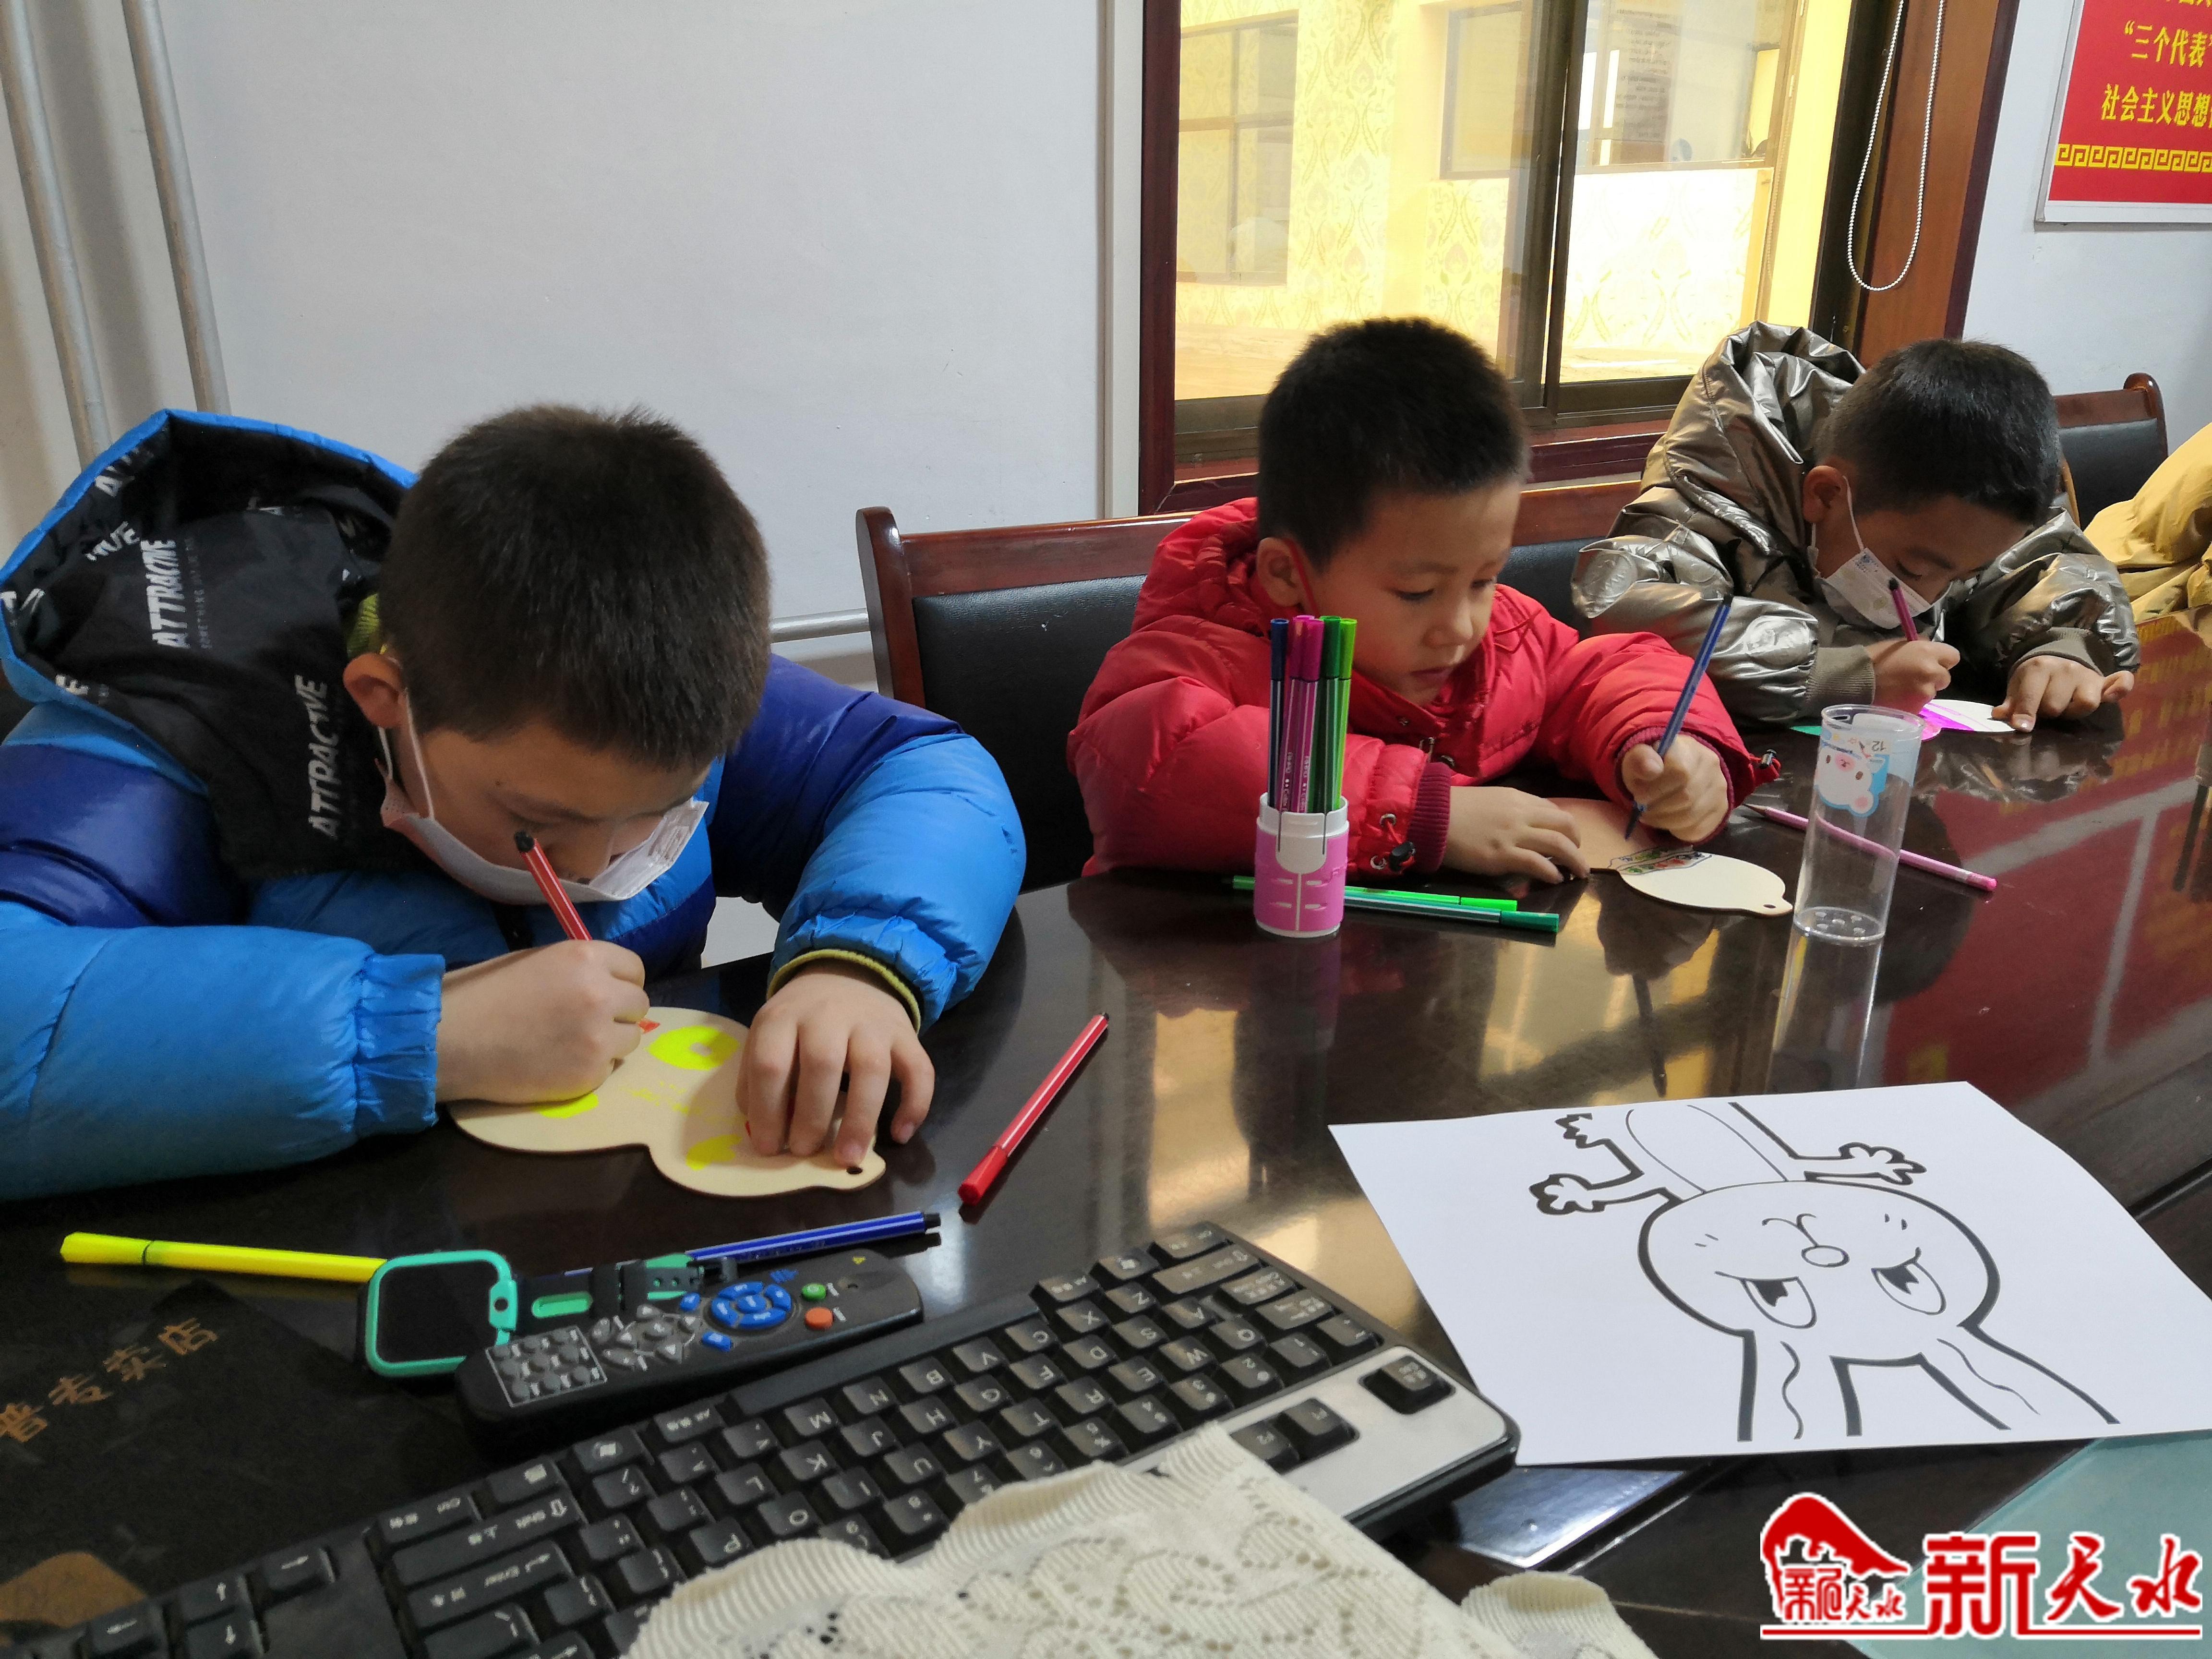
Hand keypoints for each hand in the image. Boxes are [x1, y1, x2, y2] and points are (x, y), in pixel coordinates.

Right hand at [436, 940, 647, 1102]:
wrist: (451, 1039)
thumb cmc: (483, 994)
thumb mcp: (537, 962)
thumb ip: (578, 971)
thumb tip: (606, 983)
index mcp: (587, 958)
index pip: (635, 968)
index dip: (621, 982)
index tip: (607, 993)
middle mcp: (601, 994)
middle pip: (638, 1004)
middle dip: (618, 1013)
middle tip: (588, 1022)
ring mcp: (599, 1037)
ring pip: (631, 1039)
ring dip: (610, 1042)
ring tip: (572, 1045)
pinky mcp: (590, 1074)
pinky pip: (609, 1069)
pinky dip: (590, 1068)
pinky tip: (558, 1064)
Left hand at [738, 961, 932, 1166]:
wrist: (847, 977)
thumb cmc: (800, 1022)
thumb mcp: (768, 1036)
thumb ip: (758, 1078)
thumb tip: (764, 1131)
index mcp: (784, 1017)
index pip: (771, 1065)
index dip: (767, 1111)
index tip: (770, 1147)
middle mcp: (829, 1015)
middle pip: (822, 1064)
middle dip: (811, 1118)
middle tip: (804, 1151)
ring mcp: (872, 1023)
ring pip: (872, 1069)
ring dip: (860, 1119)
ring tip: (847, 1157)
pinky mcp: (906, 1035)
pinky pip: (919, 1070)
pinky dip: (915, 1105)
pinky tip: (900, 1135)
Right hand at [1444, 787, 1588, 881]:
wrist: (1430, 816)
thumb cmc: (1452, 809)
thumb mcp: (1488, 801)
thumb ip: (1508, 810)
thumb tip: (1521, 826)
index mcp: (1517, 798)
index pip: (1552, 810)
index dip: (1563, 826)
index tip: (1565, 838)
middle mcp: (1521, 814)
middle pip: (1565, 824)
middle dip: (1577, 841)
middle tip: (1577, 855)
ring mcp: (1514, 835)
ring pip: (1559, 845)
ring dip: (1575, 860)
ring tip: (1579, 872)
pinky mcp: (1503, 855)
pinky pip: (1538, 864)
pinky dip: (1552, 872)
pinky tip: (1555, 879)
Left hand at [1620, 740, 1729, 842]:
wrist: (1673, 772)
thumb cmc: (1651, 766)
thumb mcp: (1637, 758)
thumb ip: (1639, 759)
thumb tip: (1651, 769)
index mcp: (1688, 748)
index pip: (1679, 771)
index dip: (1655, 789)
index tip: (1639, 795)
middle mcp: (1711, 766)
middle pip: (1685, 797)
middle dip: (1657, 808)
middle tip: (1642, 809)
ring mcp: (1719, 788)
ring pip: (1691, 816)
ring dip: (1664, 821)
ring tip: (1651, 816)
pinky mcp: (1721, 809)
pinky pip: (1698, 829)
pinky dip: (1677, 830)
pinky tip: (1667, 821)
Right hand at [1866, 638, 1958, 709]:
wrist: (1856, 682)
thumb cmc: (1874, 659)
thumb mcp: (1898, 646)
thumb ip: (1918, 648)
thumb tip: (1929, 651)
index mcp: (1927, 652)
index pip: (1953, 656)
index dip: (1942, 661)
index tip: (1931, 663)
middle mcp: (1931, 671)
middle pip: (1944, 678)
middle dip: (1932, 678)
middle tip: (1914, 678)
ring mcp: (1925, 692)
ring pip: (1931, 692)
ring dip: (1921, 691)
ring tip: (1901, 690)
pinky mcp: (1916, 708)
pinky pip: (1920, 705)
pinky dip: (1911, 702)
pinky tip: (1897, 699)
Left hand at [1995, 657, 2134, 730]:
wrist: (2055, 659)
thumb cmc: (2033, 680)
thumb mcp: (2017, 687)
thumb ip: (2011, 703)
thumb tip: (2001, 716)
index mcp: (2039, 668)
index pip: (2033, 695)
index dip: (2026, 713)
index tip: (2021, 727)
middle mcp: (2065, 669)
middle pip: (2057, 705)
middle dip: (2048, 713)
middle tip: (2044, 710)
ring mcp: (2086, 675)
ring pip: (2086, 703)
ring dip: (2074, 712)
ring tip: (2066, 709)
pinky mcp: (2104, 681)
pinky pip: (2120, 683)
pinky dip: (2120, 689)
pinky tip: (2112, 696)